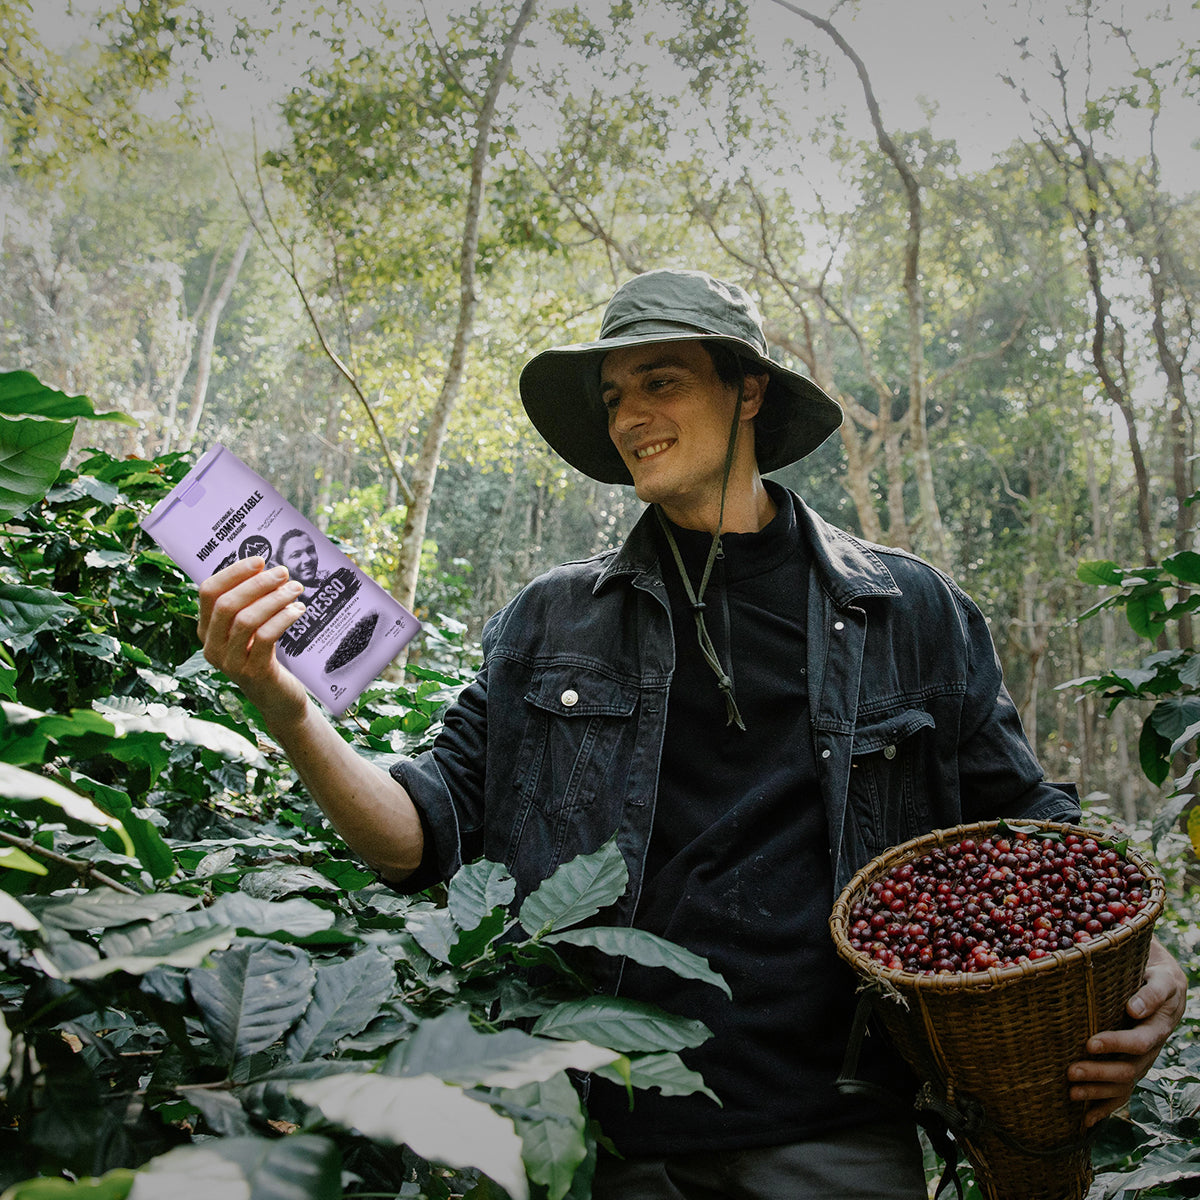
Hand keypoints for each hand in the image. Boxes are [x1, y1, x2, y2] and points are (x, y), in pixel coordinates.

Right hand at [197, 556, 309, 726]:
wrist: (278, 698)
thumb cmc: (264, 655)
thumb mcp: (251, 629)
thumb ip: (249, 602)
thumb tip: (265, 566)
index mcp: (206, 630)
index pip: (209, 592)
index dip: (233, 572)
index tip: (259, 560)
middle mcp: (212, 646)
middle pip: (228, 604)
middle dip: (258, 583)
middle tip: (283, 572)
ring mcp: (230, 662)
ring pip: (247, 620)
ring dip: (274, 599)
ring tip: (296, 588)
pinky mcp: (253, 672)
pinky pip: (266, 637)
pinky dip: (283, 618)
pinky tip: (298, 610)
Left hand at [1067, 937, 1189, 1126]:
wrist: (1165, 987)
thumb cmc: (1155, 976)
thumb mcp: (1159, 979)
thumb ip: (1149, 992)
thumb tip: (1134, 1009)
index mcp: (1157, 1025)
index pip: (1138, 1040)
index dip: (1116, 1044)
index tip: (1090, 1043)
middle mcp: (1151, 1048)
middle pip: (1128, 1068)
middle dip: (1098, 1072)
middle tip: (1070, 1071)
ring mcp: (1142, 1061)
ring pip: (1123, 1084)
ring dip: (1097, 1091)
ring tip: (1070, 1092)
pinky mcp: (1132, 1068)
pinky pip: (1121, 1093)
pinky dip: (1103, 1108)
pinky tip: (1085, 1120)